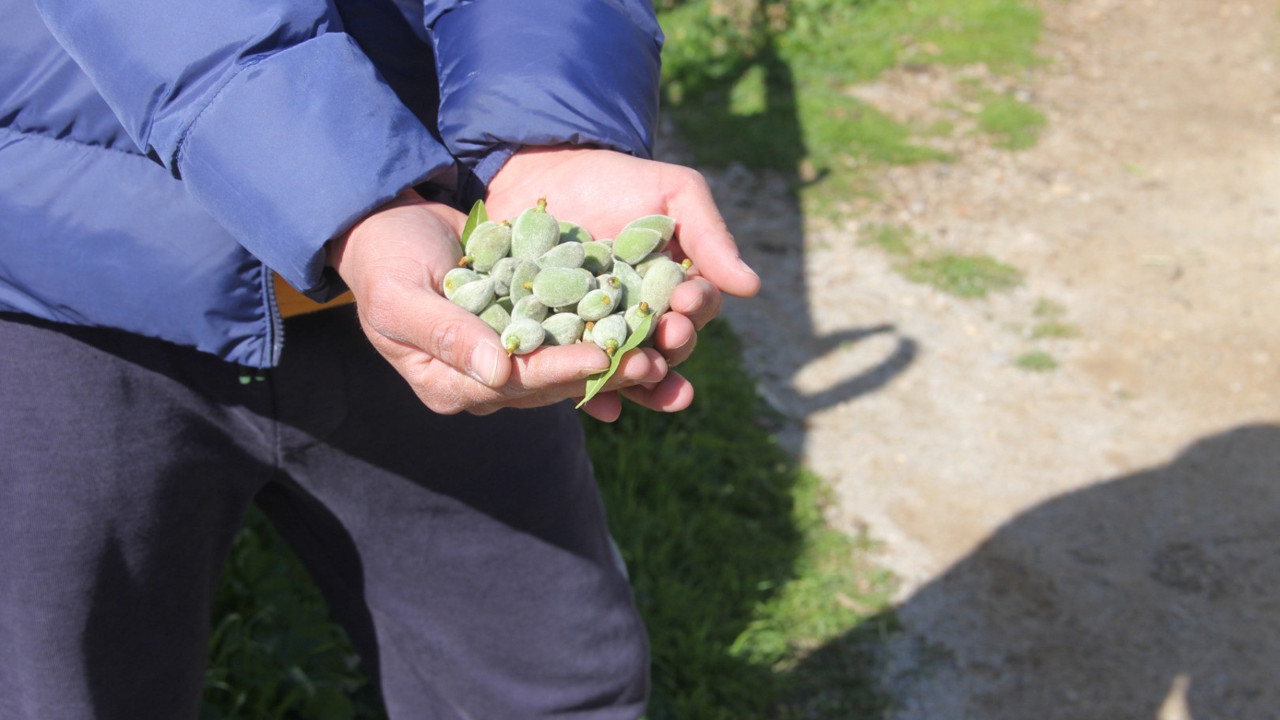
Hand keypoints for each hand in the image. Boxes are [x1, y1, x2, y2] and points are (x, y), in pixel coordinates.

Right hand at [327, 189, 668, 419]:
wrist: (385, 224)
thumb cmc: (382, 260)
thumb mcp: (399, 296)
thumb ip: (445, 334)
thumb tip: (497, 374)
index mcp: (446, 385)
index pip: (514, 386)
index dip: (559, 372)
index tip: (602, 358)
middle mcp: (481, 382)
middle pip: (551, 383)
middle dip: (603, 371)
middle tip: (654, 361)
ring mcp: (505, 357)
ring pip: (568, 362)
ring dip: (614, 355)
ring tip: (663, 347)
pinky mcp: (525, 326)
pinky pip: (569, 331)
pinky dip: (603, 325)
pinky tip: (643, 318)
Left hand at [486, 146, 761, 418]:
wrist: (541, 173)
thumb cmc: (615, 180)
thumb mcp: (674, 194)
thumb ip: (711, 236)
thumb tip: (752, 287)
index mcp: (675, 288)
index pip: (696, 310)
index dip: (696, 308)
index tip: (687, 299)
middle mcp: (643, 319)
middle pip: (667, 347)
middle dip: (673, 345)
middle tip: (668, 335)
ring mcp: (602, 334)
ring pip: (631, 369)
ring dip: (643, 381)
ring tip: (644, 378)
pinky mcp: (561, 345)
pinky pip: (581, 377)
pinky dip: (595, 394)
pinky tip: (605, 406)